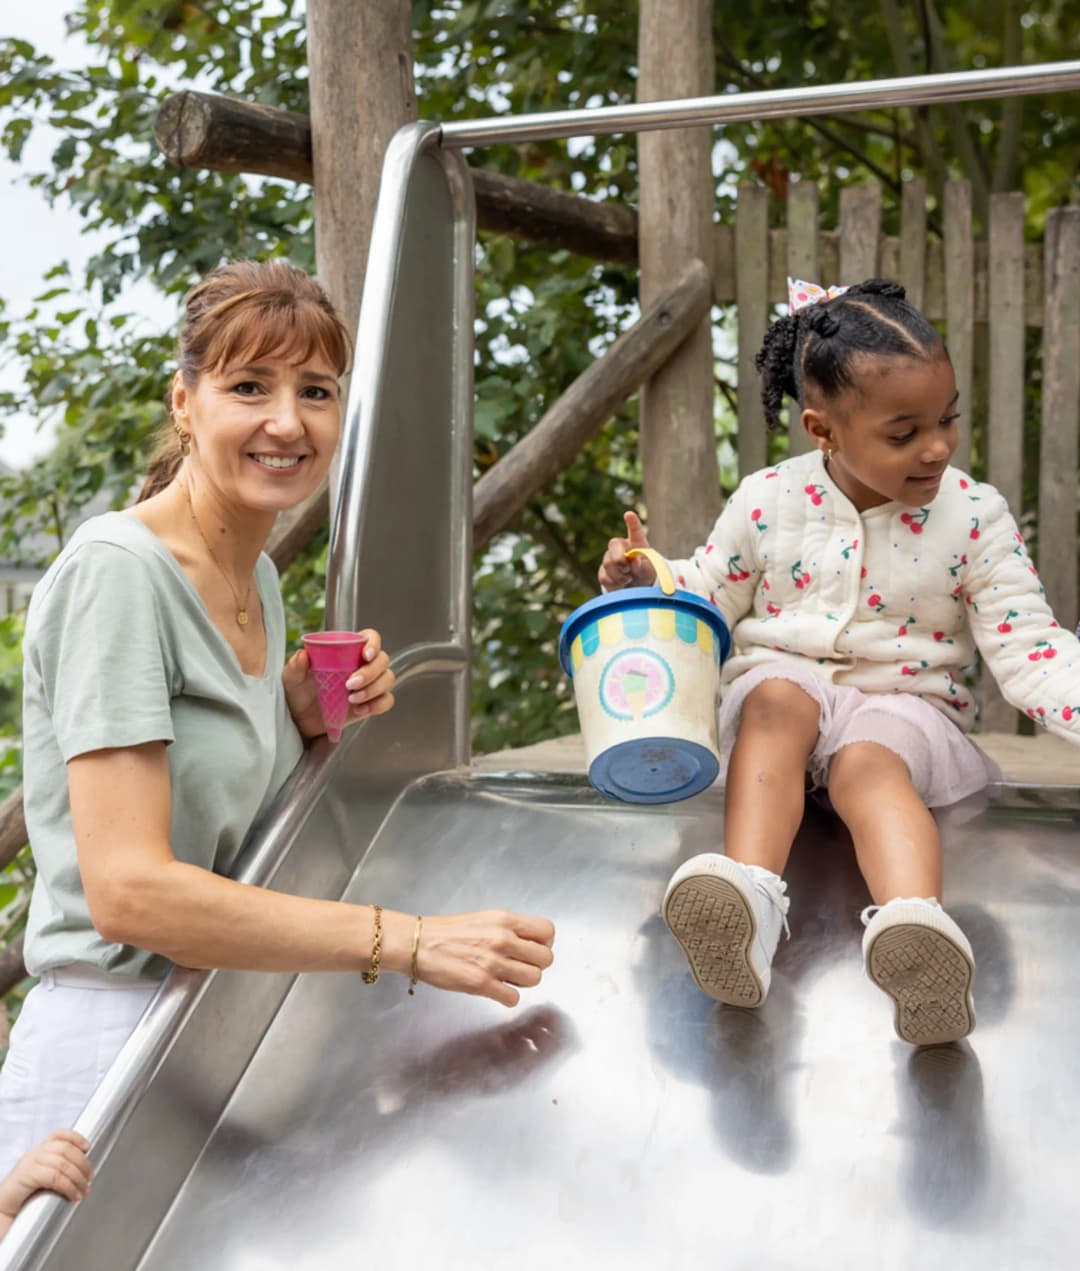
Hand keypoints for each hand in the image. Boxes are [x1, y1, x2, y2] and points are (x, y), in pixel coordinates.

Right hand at [0, 1131, 92, 1230]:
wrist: (2, 1210)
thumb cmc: (24, 1197)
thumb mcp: (43, 1177)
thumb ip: (58, 1169)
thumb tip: (84, 1172)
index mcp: (39, 1150)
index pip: (59, 1134)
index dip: (76, 1138)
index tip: (88, 1148)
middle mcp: (35, 1152)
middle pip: (66, 1149)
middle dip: (82, 1164)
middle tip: (89, 1180)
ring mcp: (30, 1162)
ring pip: (62, 1163)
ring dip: (78, 1178)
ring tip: (83, 1191)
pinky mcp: (27, 1175)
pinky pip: (54, 1177)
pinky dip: (68, 1186)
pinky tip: (73, 1196)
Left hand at [282, 629, 395, 740]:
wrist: (301, 720)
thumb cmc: (299, 693)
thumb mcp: (292, 678)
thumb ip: (295, 666)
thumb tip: (302, 655)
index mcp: (348, 651)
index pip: (370, 638)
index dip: (374, 643)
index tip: (365, 655)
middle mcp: (363, 664)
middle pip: (382, 660)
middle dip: (371, 672)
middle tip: (350, 684)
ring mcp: (370, 684)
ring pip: (388, 679)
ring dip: (374, 689)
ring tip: (352, 699)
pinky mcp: (372, 703)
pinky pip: (386, 701)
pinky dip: (376, 705)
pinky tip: (359, 710)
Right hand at [396, 909, 555, 1007]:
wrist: (418, 943)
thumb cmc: (448, 931)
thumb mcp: (485, 919)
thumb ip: (509, 929)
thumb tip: (530, 944)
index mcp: (505, 920)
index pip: (548, 932)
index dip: (544, 943)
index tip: (533, 949)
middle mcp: (503, 939)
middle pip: (546, 959)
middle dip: (536, 965)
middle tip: (520, 966)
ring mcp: (493, 962)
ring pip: (534, 979)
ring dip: (523, 982)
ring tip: (507, 978)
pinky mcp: (481, 984)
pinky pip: (513, 998)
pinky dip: (508, 997)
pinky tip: (496, 990)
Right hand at [598, 510, 656, 590]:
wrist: (636, 587)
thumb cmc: (645, 573)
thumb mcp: (649, 571)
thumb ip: (643, 566)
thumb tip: (634, 561)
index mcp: (636, 542)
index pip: (635, 530)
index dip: (632, 522)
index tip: (629, 515)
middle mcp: (621, 547)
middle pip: (614, 545)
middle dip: (619, 558)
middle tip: (626, 569)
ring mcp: (610, 558)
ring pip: (608, 564)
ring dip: (620, 575)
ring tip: (629, 578)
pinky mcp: (603, 571)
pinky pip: (604, 577)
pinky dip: (614, 583)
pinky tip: (621, 584)